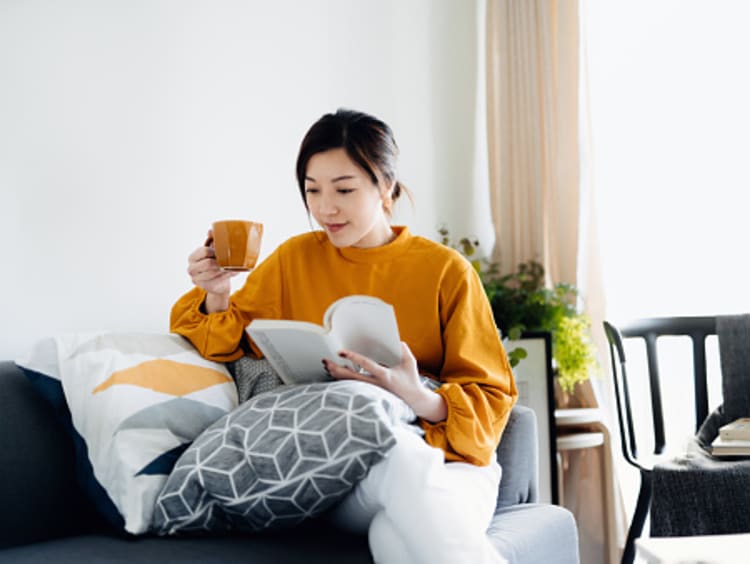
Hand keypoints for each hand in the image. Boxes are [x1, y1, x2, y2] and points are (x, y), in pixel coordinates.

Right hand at [186, 230, 237, 306]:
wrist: (218, 283)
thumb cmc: (215, 263)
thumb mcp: (213, 250)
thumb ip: (212, 240)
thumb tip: (210, 231)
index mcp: (192, 257)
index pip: (203, 251)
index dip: (214, 251)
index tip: (221, 251)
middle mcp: (191, 268)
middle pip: (208, 264)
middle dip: (220, 262)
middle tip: (229, 260)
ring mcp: (196, 279)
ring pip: (213, 273)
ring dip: (225, 269)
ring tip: (234, 266)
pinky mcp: (204, 286)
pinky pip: (217, 280)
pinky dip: (227, 275)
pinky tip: (233, 272)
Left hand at [324, 342, 446, 422]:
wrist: (414, 400)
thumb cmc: (411, 380)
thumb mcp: (410, 363)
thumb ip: (403, 350)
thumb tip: (395, 340)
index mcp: (384, 376)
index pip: (366, 365)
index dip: (353, 357)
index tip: (341, 351)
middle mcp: (375, 385)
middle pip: (351, 377)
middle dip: (336, 369)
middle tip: (325, 361)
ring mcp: (372, 391)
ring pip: (349, 384)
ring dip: (337, 375)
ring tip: (327, 366)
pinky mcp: (370, 394)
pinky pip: (353, 387)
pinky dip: (343, 380)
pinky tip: (336, 374)